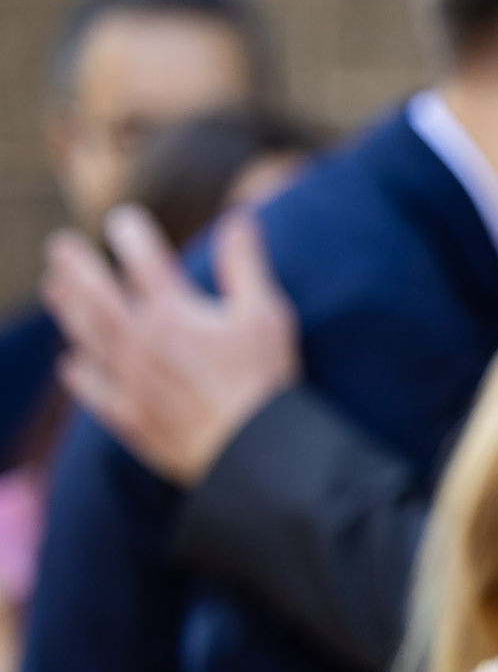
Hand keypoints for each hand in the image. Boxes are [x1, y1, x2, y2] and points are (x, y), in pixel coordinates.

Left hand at [42, 205, 298, 484]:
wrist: (251, 453)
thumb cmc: (264, 381)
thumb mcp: (267, 315)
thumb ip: (245, 264)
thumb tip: (239, 218)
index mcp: (173, 312)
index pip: (141, 258)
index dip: (130, 232)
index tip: (124, 219)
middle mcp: (139, 341)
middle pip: (93, 292)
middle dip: (75, 264)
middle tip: (61, 246)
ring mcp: (127, 379)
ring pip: (84, 335)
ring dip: (66, 308)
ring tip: (55, 288)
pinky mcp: (127, 415)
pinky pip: (90, 387)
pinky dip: (79, 370)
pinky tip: (73, 361)